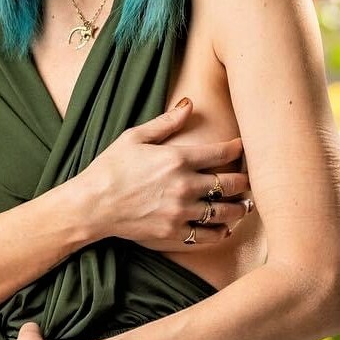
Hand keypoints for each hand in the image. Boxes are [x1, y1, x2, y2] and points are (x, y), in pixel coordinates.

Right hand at [80, 99, 254, 251]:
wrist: (92, 205)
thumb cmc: (110, 168)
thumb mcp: (134, 137)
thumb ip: (166, 122)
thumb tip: (188, 105)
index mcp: (177, 158)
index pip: (221, 152)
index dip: (237, 149)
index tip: (242, 148)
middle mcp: (184, 185)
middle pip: (230, 184)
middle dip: (244, 182)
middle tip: (248, 182)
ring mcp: (180, 211)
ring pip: (224, 212)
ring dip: (239, 209)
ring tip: (244, 207)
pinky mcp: (173, 232)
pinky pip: (206, 235)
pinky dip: (220, 232)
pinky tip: (225, 229)